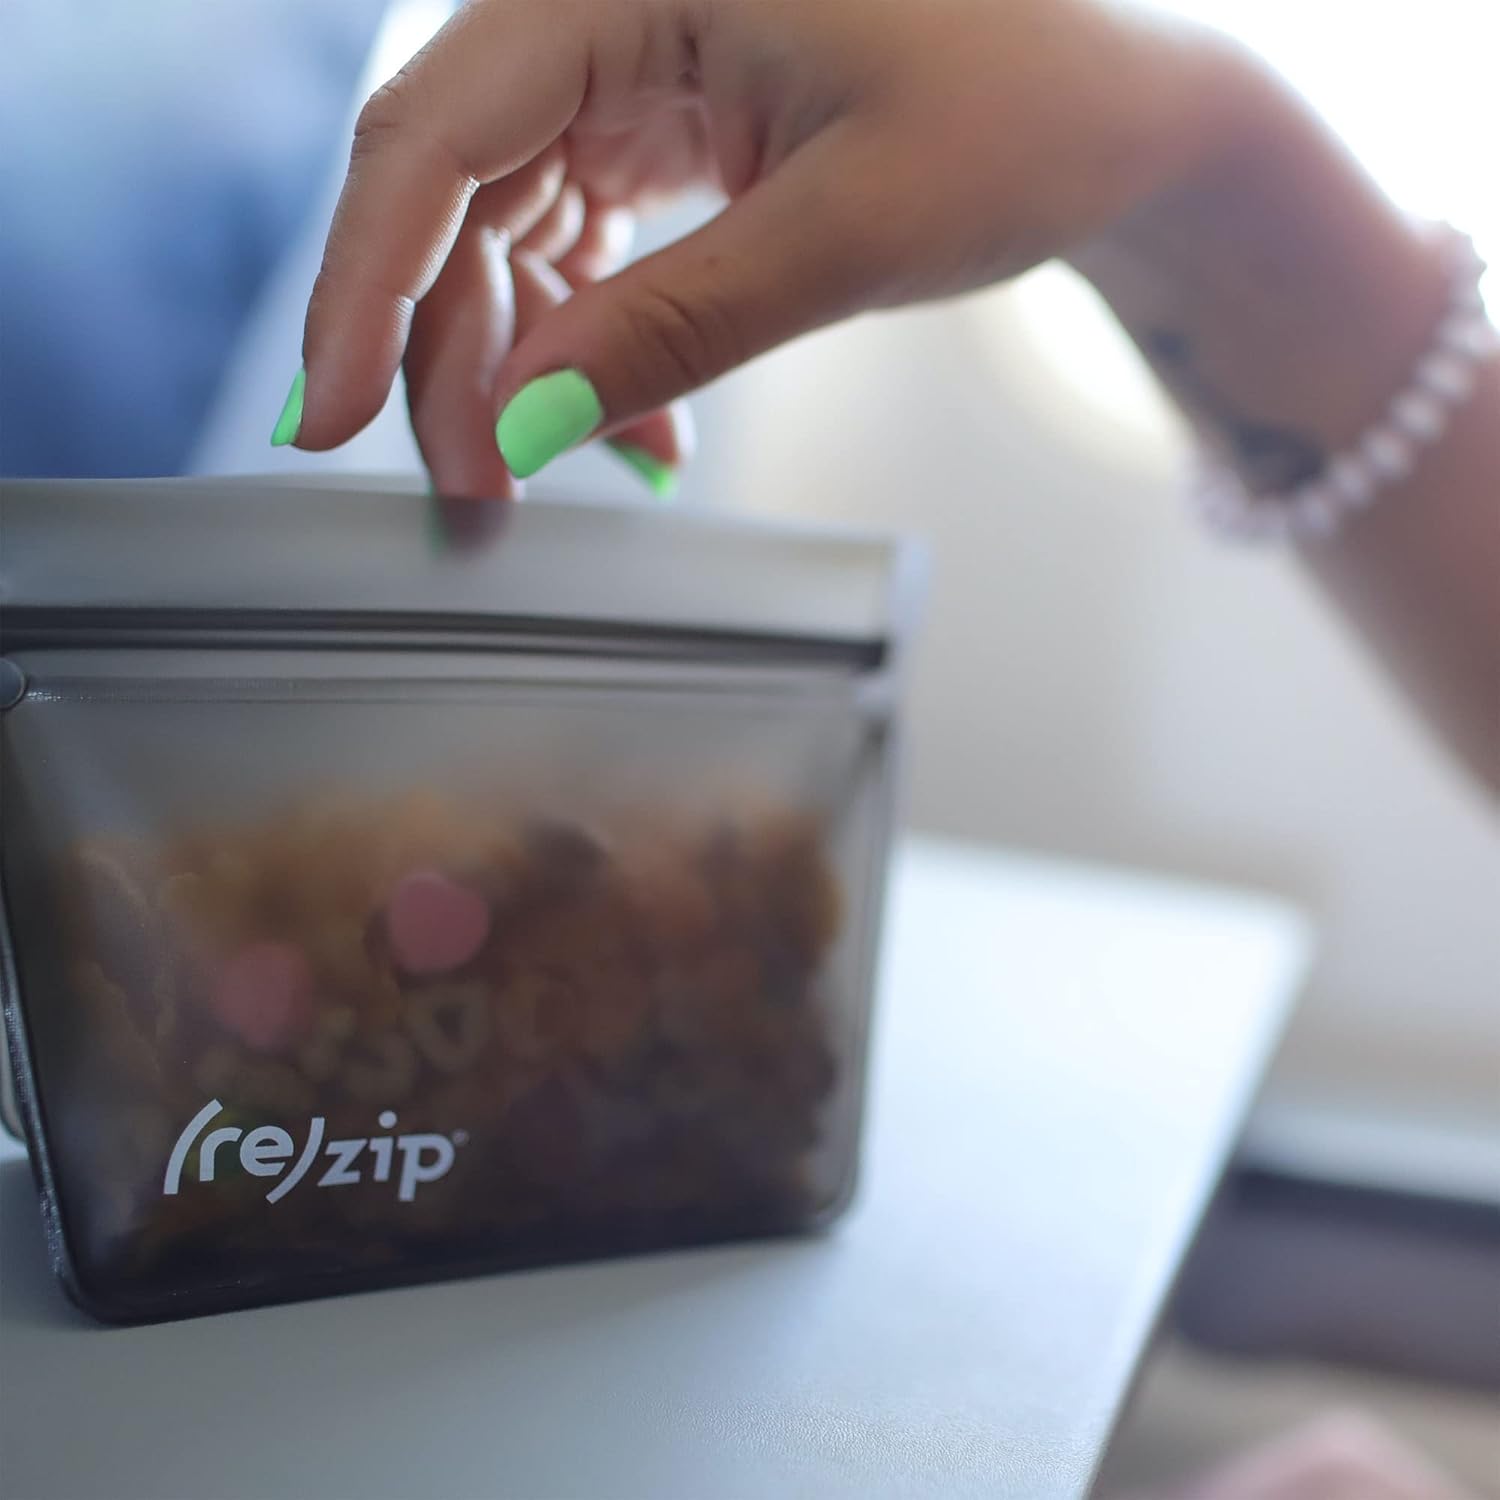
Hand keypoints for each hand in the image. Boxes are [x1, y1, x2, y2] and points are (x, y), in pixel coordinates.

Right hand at [288, 0, 1247, 495]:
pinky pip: (574, 235)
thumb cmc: (1031, 115)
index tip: (327, 421)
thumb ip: (669, 325)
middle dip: (452, 356)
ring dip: (516, 362)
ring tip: (573, 473)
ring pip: (501, 222)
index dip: (363, 284)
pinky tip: (636, 422)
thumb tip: (515, 425)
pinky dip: (585, 339)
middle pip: (453, 188)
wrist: (1125, 111)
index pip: (436, 127)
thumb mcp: (848, 230)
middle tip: (477, 499)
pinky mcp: (661, 113)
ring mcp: (630, 52)